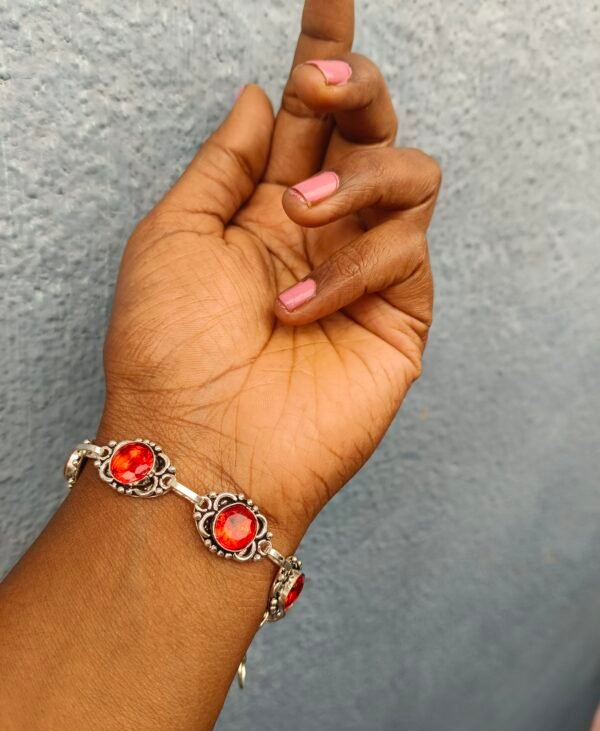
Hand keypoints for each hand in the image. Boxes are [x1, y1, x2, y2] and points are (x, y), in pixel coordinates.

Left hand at [102, 0, 440, 545]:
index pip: (311, 118)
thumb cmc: (170, 348)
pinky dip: (351, 269)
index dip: (326, 55)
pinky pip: (407, 251)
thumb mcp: (174, 234)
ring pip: (409, 176)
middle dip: (355, 91)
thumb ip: (226, 163)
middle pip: (372, 129)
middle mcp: (322, 232)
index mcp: (266, 209)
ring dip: (351, 184)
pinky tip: (299, 310)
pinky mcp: (401, 316)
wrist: (201, 447)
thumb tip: (261, 99)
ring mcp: (365, 272)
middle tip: (322, 85)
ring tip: (294, 222)